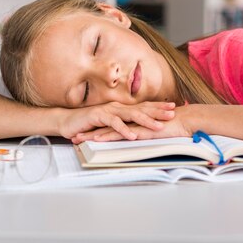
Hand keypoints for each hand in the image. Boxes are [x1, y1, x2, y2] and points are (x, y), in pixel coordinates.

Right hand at [57, 101, 175, 140]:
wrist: (68, 121)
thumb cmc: (90, 124)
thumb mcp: (110, 125)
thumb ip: (124, 124)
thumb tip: (139, 129)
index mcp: (122, 108)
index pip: (144, 106)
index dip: (158, 107)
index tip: (174, 107)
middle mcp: (117, 108)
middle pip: (141, 108)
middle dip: (158, 111)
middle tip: (172, 113)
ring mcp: (108, 111)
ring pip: (130, 115)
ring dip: (145, 120)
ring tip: (159, 126)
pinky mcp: (99, 117)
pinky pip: (114, 123)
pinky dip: (124, 130)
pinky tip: (133, 135)